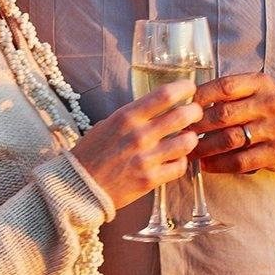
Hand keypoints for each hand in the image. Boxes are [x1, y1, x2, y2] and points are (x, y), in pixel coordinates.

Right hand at [69, 81, 201, 207]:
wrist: (79, 187)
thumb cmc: (92, 153)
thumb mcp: (108, 125)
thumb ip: (133, 116)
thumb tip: (158, 108)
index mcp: (126, 117)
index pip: (164, 95)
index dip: (184, 87)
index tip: (190, 87)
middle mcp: (139, 136)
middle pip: (183, 116)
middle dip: (195, 111)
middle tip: (195, 112)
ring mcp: (146, 159)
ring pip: (187, 142)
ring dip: (191, 138)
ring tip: (186, 138)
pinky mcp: (150, 180)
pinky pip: (180, 167)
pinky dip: (181, 161)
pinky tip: (175, 159)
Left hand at [192, 73, 274, 174]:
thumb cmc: (266, 108)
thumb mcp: (254, 90)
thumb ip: (227, 93)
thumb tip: (186, 103)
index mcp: (259, 84)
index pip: (224, 86)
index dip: (200, 97)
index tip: (183, 107)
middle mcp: (268, 104)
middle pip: (224, 114)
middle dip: (197, 125)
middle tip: (180, 133)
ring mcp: (273, 129)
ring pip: (230, 139)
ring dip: (204, 147)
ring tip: (189, 151)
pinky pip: (241, 161)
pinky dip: (219, 164)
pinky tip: (206, 165)